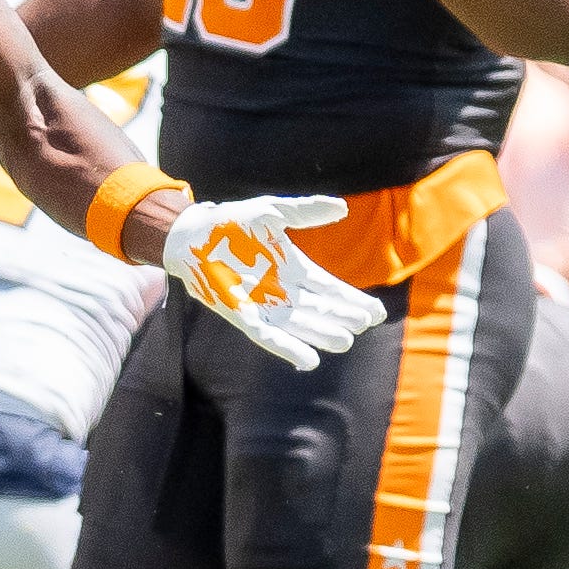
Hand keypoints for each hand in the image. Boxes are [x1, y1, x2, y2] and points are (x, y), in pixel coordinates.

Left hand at [162, 196, 388, 370]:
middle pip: (319, 311)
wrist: (194, 235)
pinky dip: (288, 348)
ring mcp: (264, 307)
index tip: (375, 313)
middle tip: (364, 324)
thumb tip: (342, 208)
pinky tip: (309, 360)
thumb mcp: (274, 213)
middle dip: (341, 318)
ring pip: (300, 326)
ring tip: (344, 340)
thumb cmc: (232, 223)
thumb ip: (306, 211)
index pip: (329, 290)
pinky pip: (269, 337)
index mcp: (294, 270)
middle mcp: (283, 293)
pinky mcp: (243, 316)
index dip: (351, 301)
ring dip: (321, 334)